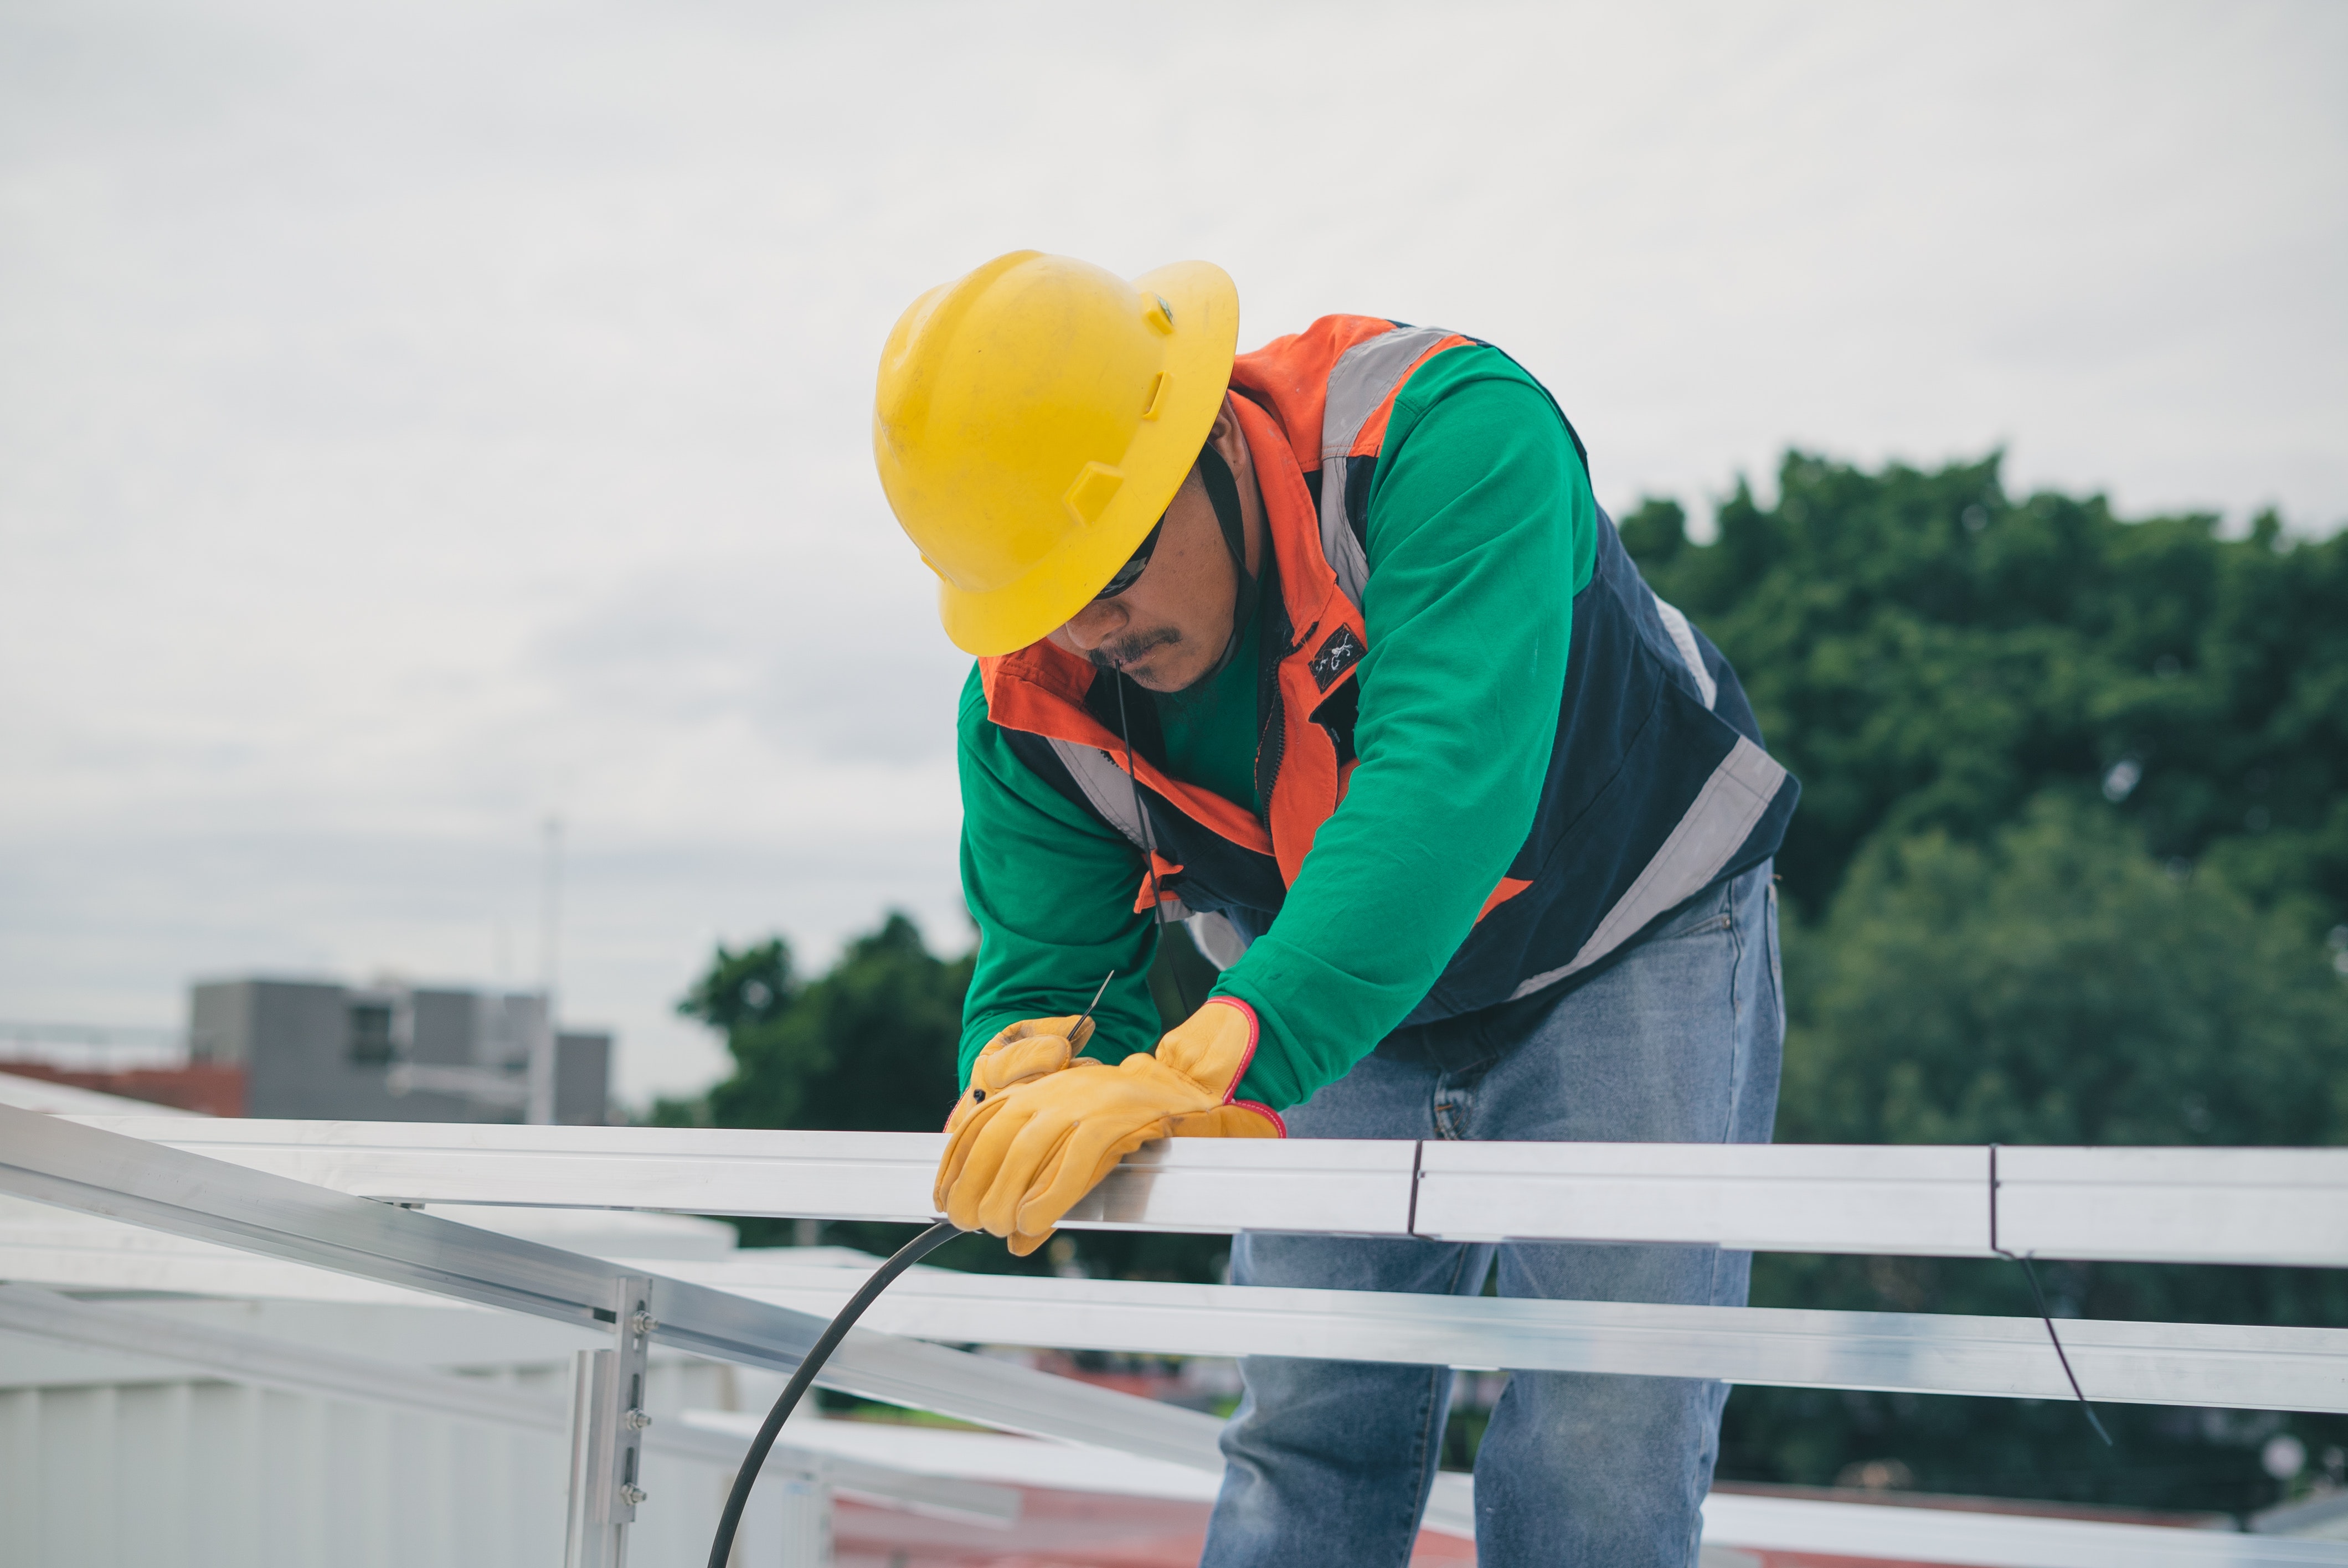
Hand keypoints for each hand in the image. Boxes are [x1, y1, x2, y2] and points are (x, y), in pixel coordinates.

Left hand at [933, 998, 1282, 1254]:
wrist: (1187, 1089)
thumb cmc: (1127, 1122)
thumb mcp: (1075, 1148)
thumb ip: (1042, 1189)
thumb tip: (1016, 1238)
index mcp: (1037, 1091)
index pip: (977, 1125)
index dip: (953, 1165)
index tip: (941, 1202)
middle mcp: (1053, 1092)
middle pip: (995, 1140)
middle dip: (975, 1186)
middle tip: (973, 1223)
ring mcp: (1083, 1102)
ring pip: (1026, 1150)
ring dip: (1006, 1194)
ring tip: (1000, 1226)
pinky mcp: (1114, 1119)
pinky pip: (1073, 1160)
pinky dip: (1049, 1194)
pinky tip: (1034, 1223)